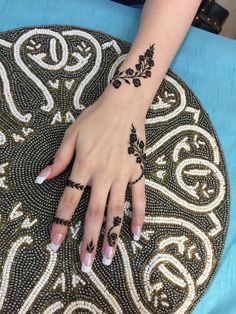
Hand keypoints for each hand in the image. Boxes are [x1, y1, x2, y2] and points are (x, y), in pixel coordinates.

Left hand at [35, 87, 146, 271]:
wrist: (124, 106)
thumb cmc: (95, 119)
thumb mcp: (71, 135)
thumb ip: (59, 159)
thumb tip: (42, 179)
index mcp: (84, 166)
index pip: (69, 200)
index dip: (61, 223)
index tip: (55, 244)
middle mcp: (103, 175)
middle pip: (94, 212)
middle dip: (89, 239)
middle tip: (86, 263)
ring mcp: (123, 175)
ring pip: (116, 210)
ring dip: (112, 235)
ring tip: (109, 257)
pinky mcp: (138, 171)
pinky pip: (140, 196)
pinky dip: (139, 215)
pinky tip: (137, 233)